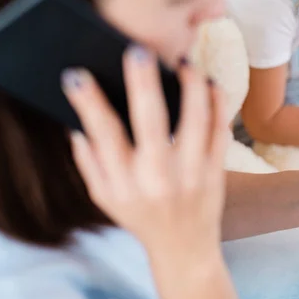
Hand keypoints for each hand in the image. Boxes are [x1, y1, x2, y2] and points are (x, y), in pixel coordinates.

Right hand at [63, 46, 227, 256]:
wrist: (184, 247)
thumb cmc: (140, 216)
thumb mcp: (104, 197)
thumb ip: (89, 161)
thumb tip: (77, 122)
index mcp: (125, 182)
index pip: (104, 136)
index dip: (88, 104)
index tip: (77, 76)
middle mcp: (159, 176)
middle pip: (153, 123)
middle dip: (144, 84)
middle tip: (138, 51)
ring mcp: (192, 173)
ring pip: (196, 121)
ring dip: (191, 87)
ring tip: (184, 63)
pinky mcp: (217, 170)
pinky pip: (221, 131)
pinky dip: (218, 104)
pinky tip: (210, 84)